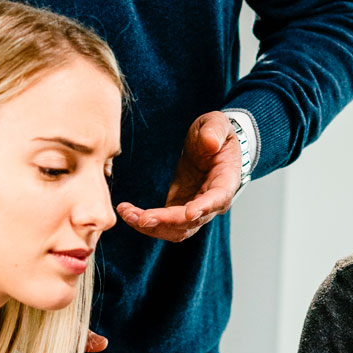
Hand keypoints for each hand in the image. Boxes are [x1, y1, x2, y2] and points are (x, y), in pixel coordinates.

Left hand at [117, 111, 242, 242]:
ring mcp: (195, 210)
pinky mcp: (178, 209)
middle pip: (191, 222)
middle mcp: (212, 203)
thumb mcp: (217, 123)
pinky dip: (144, 221)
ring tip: (127, 214)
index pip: (217, 199)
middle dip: (166, 221)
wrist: (208, 144)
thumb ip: (215, 131)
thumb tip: (210, 142)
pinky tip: (127, 212)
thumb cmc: (215, 133)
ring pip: (175, 229)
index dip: (204, 207)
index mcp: (225, 181)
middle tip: (142, 218)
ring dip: (151, 226)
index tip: (189, 213)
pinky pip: (162, 224)